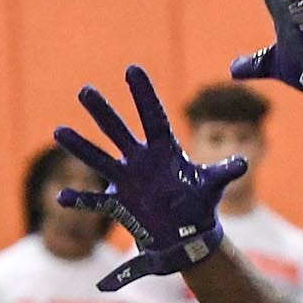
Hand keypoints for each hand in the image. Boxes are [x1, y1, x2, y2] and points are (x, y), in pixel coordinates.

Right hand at [54, 66, 246, 291]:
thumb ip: (222, 174)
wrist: (186, 234)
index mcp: (163, 150)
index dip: (144, 94)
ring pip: (100, 160)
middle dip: (103, 113)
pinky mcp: (118, 204)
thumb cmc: (198, 204)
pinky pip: (94, 201)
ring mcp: (126, 180)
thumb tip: (242, 164)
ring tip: (60, 131)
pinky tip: (62, 197)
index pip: (153, 116)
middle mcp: (140, 160)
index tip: (133, 68)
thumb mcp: (211, 187)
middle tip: (85, 90)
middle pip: (119, 131)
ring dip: (81, 147)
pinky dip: (80, 200)